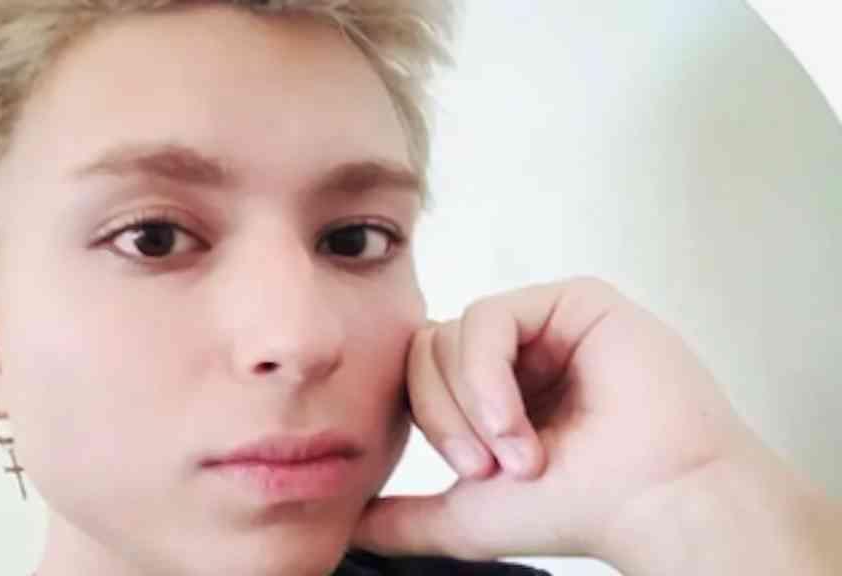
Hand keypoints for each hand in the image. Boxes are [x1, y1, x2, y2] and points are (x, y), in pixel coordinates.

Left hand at [352, 277, 761, 560]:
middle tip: (492, 467)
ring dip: (471, 405)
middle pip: (426, 349)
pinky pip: (489, 318)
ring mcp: (546, 322)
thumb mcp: (469, 517)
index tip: (474, 476)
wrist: (656, 504)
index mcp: (495, 387)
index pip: (418, 374)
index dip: (431, 422)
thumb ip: (407, 518)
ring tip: (520, 453)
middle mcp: (518, 350)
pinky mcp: (574, 300)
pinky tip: (515, 420)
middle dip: (445, 418)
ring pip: (451, 334)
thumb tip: (350, 527)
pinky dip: (485, 375)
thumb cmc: (578, 510)